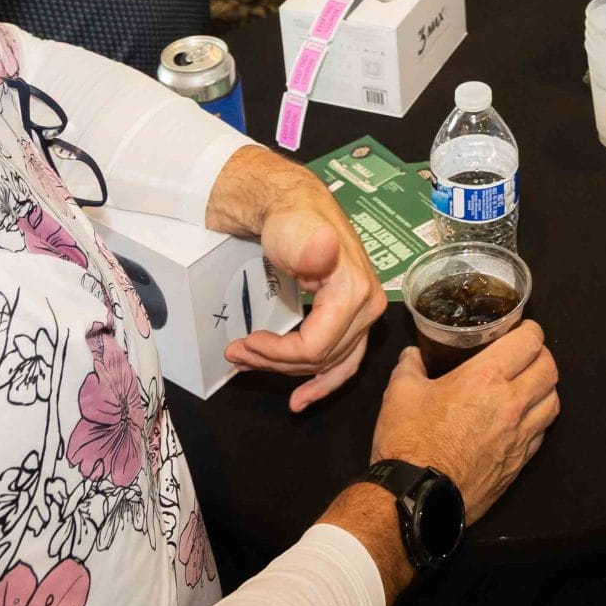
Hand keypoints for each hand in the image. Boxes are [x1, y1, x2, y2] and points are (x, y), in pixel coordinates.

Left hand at [226, 176, 387, 410]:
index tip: (244, 343)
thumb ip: (309, 245)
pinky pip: (345, 361)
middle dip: (275, 362)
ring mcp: (365, 316)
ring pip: (328, 363)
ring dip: (290, 372)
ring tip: (252, 366)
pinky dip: (325, 383)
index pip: (316, 347)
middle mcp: (369, 308)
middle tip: (236, 354)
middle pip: (321, 359)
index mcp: (356, 293)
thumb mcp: (294, 231)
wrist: (297, 207)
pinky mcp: (356, 319)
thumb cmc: (292, 220)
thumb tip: (323, 249)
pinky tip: (303, 399)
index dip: (277, 353)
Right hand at [371, 321, 559, 522]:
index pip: (529, 342)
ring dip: (545, 389)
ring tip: (529, 386)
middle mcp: (511, 404)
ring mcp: (519, 436)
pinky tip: (522, 421)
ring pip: (554, 402)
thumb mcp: (400, 393)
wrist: (416, 498)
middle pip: (550, 369)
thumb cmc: (409, 440)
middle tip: (526, 355)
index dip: (530, 330)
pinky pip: (542, 433)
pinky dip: (538, 420)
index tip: (521, 330)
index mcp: (486, 378)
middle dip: (542, 356)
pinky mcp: (519, 463)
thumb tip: (413, 355)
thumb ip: (410, 366)